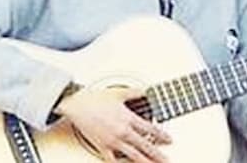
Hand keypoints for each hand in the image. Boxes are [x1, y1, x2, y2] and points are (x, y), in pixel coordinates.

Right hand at [53, 85, 171, 161]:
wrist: (76, 104)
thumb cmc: (94, 98)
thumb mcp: (119, 93)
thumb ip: (136, 92)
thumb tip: (147, 90)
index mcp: (128, 118)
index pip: (150, 129)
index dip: (162, 135)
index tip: (169, 140)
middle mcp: (122, 131)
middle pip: (145, 145)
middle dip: (158, 154)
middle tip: (166, 160)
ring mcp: (113, 141)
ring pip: (133, 155)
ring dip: (145, 162)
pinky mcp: (102, 146)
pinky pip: (112, 160)